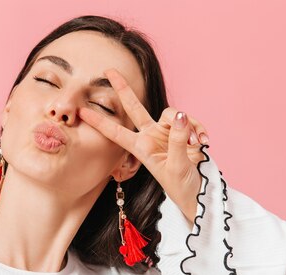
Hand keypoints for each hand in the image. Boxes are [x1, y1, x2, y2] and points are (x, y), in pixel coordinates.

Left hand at [78, 68, 209, 222]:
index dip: (99, 122)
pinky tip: (204, 142)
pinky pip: (189, 120)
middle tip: (108, 71)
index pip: (116, 131)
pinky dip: (198, 129)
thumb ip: (178, 140)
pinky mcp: (184, 131)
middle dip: (123, 88)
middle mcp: (150, 136)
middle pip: (135, 107)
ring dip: (188, 126)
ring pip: (173, 113)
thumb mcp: (177, 166)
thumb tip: (180, 116)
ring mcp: (167, 132)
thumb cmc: (181, 186)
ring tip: (197, 145)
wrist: (198, 193)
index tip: (81, 112)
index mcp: (141, 148)